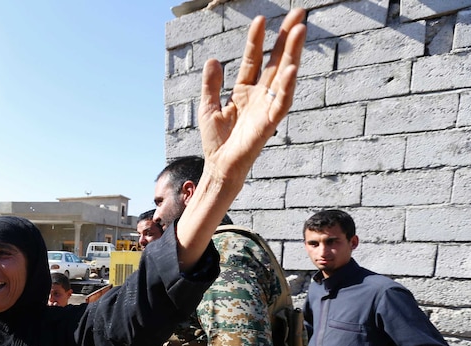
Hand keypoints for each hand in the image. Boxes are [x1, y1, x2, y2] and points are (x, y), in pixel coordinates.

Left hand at [174, 9, 305, 269]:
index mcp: (245, 91)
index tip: (260, 19)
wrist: (219, 168)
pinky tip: (293, 68)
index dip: (256, 40)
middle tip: (299, 13)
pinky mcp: (269, 123)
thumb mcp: (208, 107)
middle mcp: (260, 96)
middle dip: (287, 38)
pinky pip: (283, 102)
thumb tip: (213, 59)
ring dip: (293, 53)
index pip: (253, 59)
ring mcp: (267, 108)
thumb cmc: (216, 142)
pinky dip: (288, 86)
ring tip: (300, 30)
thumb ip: (212, 84)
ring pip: (284, 75)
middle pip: (276, 61)